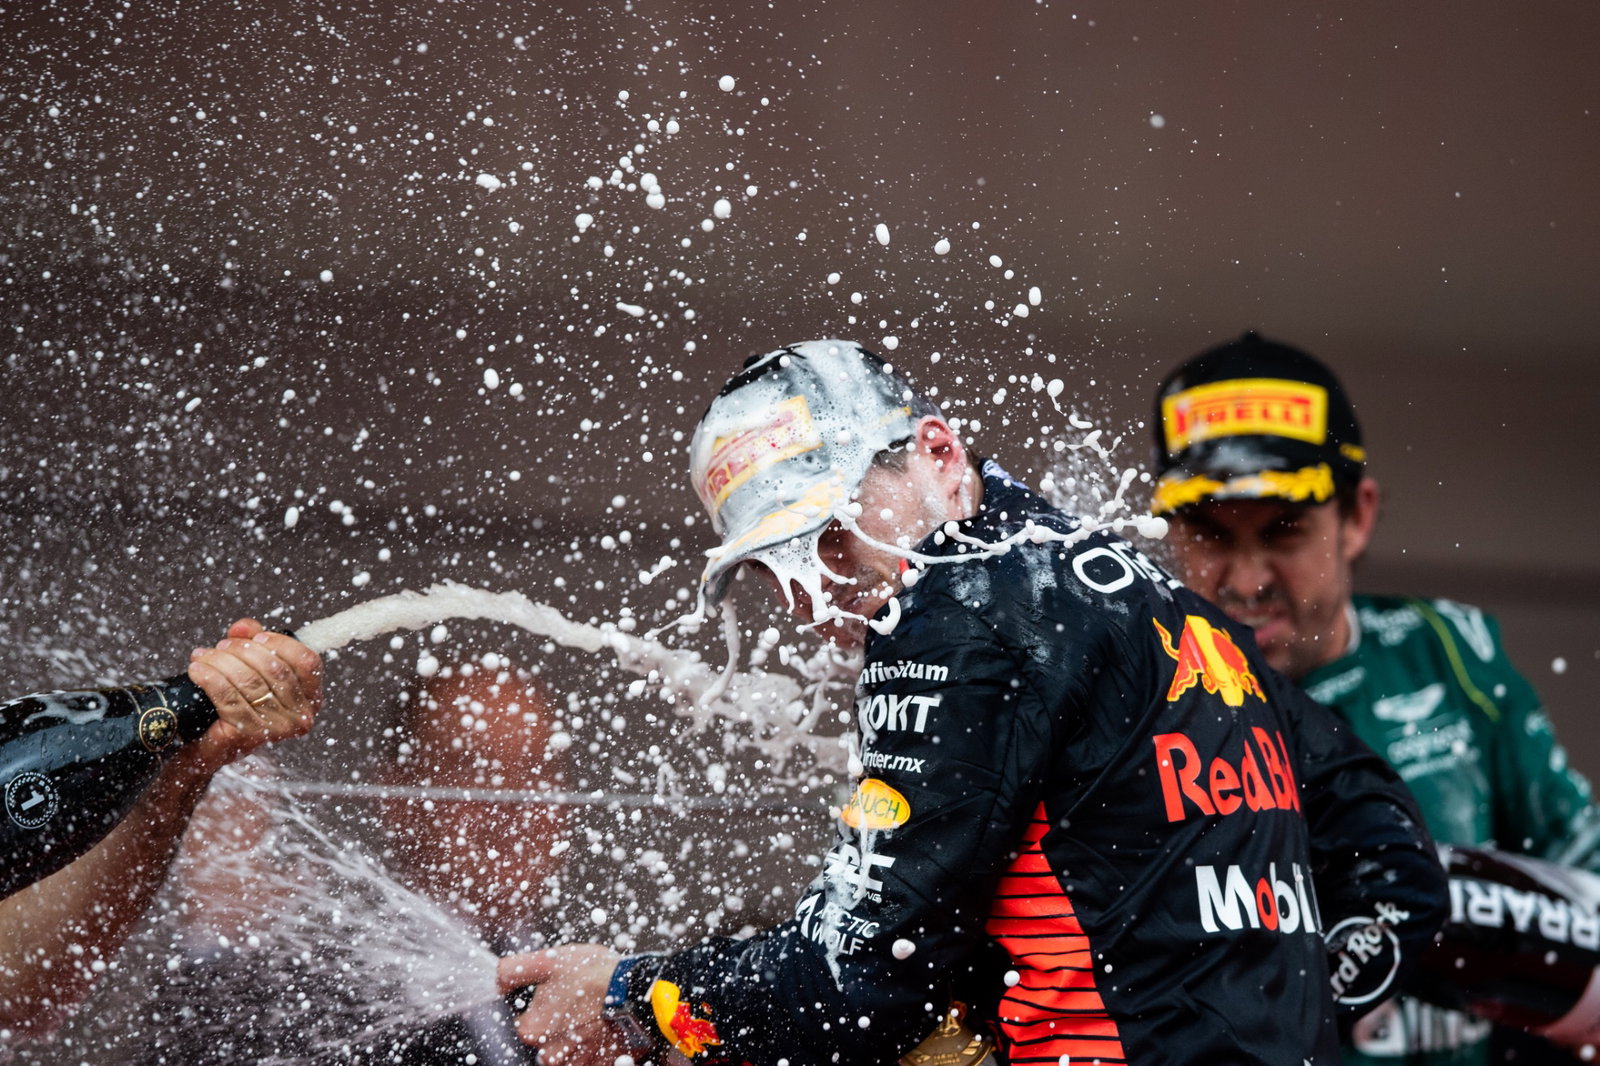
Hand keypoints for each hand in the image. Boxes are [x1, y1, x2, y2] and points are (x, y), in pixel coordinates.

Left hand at [187, 619, 322, 762]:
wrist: (211, 746)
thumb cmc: (237, 703)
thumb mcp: (251, 667)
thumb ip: (253, 642)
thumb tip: (243, 627)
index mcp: (311, 696)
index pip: (307, 662)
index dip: (282, 644)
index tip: (257, 636)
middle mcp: (301, 715)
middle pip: (275, 669)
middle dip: (243, 650)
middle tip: (221, 646)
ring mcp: (278, 728)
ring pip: (250, 682)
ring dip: (221, 663)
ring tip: (203, 656)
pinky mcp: (250, 735)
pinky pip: (229, 698)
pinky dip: (210, 680)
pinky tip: (197, 671)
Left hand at [498, 944, 625, 1065]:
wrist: (636, 993)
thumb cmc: (593, 976)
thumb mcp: (549, 961)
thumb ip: (514, 970)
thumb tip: (495, 978)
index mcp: (532, 1030)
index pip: (524, 1025)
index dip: (540, 1007)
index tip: (558, 995)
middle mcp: (550, 1053)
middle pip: (546, 1042)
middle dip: (558, 1026)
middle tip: (578, 1004)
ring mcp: (577, 1062)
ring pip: (567, 1052)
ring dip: (576, 1038)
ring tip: (594, 1015)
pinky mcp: (600, 1064)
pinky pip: (590, 1059)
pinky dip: (595, 1046)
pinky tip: (604, 1027)